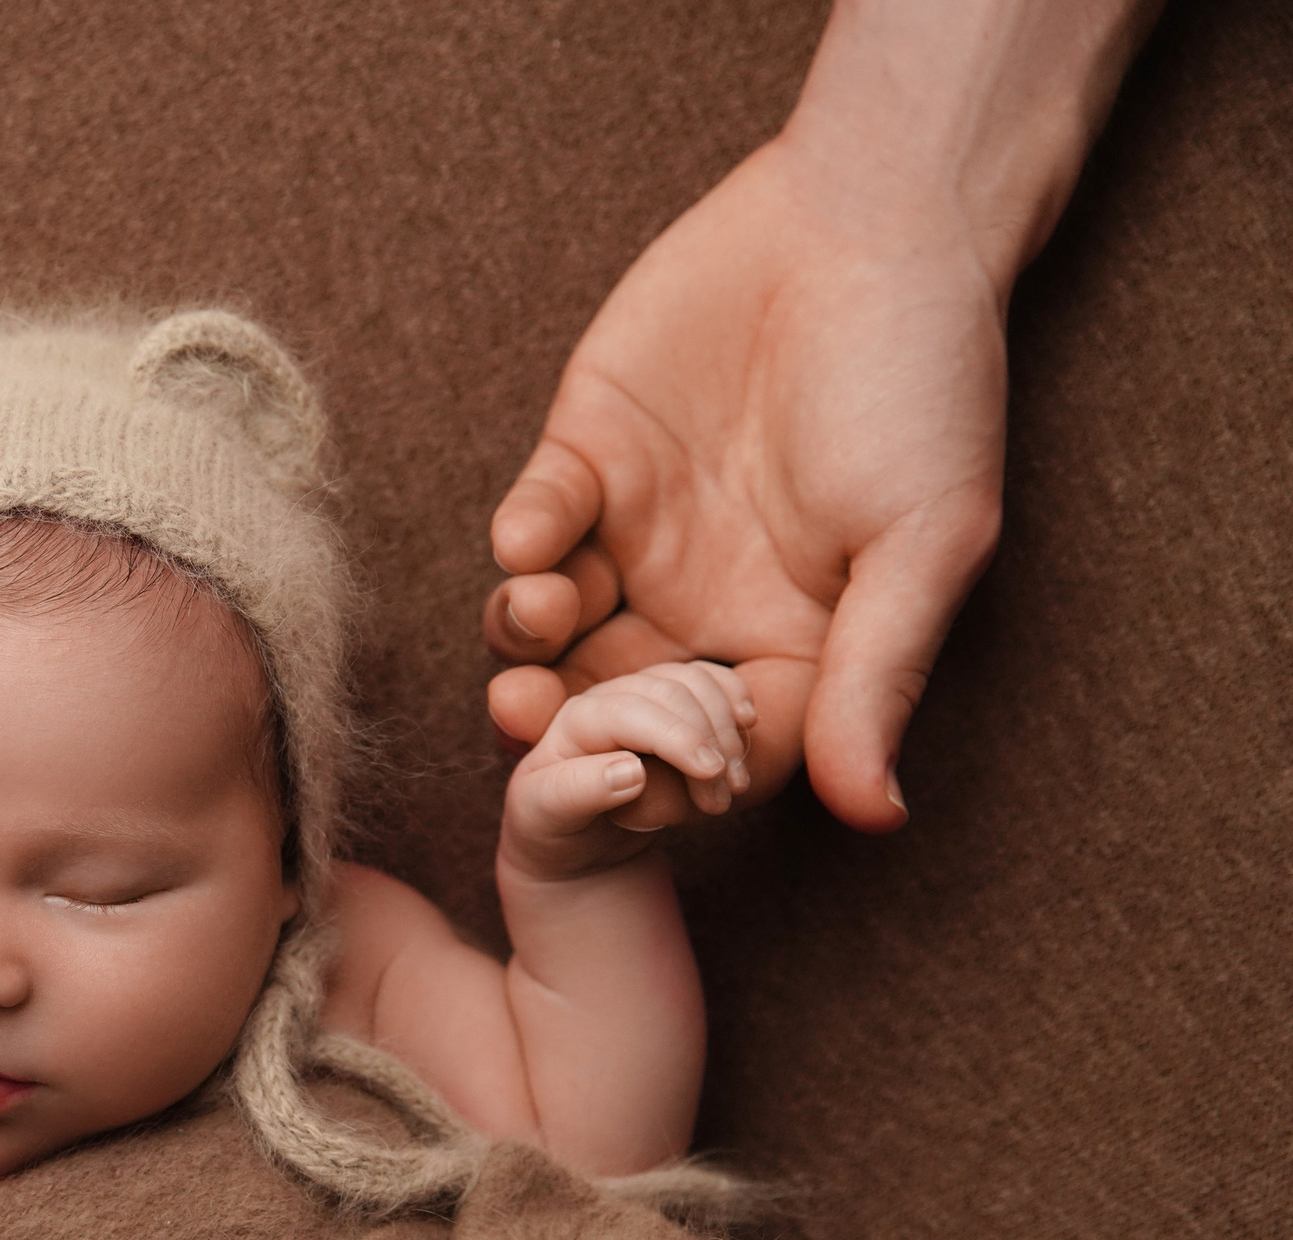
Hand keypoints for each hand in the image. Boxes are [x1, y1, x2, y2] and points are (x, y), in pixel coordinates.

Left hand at [484, 134, 1006, 833]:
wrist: (874, 219)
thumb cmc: (925, 382)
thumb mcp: (922, 541)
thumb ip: (877, 674)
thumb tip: (874, 814)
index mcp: (790, 644)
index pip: (716, 750)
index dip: (668, 779)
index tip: (628, 789)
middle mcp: (701, 606)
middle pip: (609, 701)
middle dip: (559, 719)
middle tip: (522, 722)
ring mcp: (638, 534)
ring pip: (551, 625)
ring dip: (525, 636)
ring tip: (533, 616)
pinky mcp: (586, 458)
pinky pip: (535, 523)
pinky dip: (525, 536)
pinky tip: (534, 536)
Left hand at [501, 663, 756, 879]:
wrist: (573, 837)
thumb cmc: (557, 827)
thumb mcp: (549, 818)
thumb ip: (577, 793)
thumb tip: (631, 771)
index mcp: (575, 720)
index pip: (630, 713)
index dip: (676, 737)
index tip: (710, 773)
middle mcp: (609, 697)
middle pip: (671, 694)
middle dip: (708, 742)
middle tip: (721, 802)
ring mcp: (643, 696)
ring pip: (696, 685)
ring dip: (727, 729)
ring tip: (735, 784)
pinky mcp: (671, 704)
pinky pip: (708, 682)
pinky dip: (733, 696)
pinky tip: (747, 723)